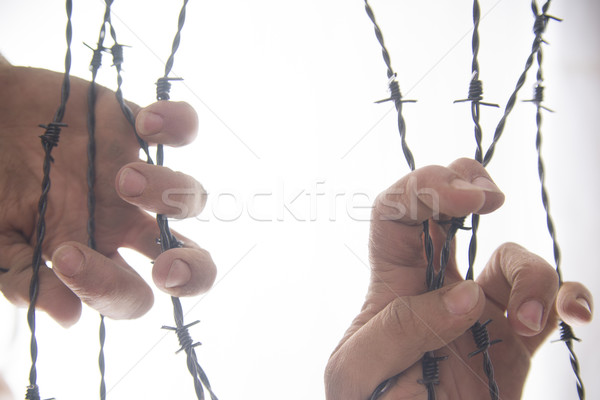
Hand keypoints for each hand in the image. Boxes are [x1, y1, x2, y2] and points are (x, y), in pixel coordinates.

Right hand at [0, 64, 215, 326]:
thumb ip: (24, 277)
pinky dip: (180, 125)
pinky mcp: (135, 124)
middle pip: (187, 256)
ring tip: (123, 178)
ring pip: (190, 197)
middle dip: (192, 271)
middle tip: (167, 265)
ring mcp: (136, 173)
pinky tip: (148, 124)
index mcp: (94, 253)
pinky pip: (183, 128)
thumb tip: (69, 316)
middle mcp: (125, 219)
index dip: (116, 294)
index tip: (66, 260)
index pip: (131, 296)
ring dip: (168, 193)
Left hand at [325, 158, 592, 399]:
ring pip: (512, 256)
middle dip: (467, 182)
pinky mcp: (517, 339)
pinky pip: (552, 301)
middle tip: (487, 198)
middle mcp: (436, 286)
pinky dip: (569, 296)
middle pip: (448, 208)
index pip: (394, 213)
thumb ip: (401, 326)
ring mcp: (480, 309)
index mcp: (390, 284)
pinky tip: (574, 313)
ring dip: (529, 273)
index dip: (423, 189)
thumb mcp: (359, 368)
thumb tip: (466, 295)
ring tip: (521, 320)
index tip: (463, 200)